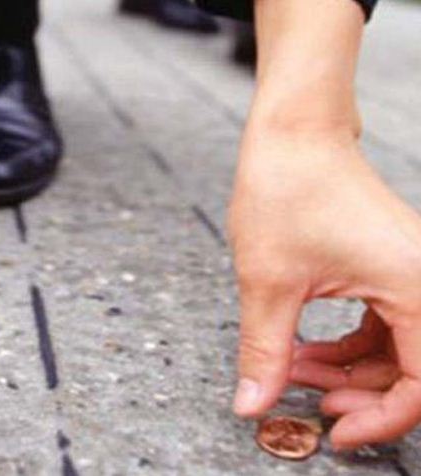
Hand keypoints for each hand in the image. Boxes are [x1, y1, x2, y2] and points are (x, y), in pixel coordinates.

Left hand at [227, 126, 420, 448]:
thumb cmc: (287, 190)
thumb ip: (267, 351)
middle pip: (412, 369)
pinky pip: (382, 322)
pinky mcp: (390, 265)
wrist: (293, 132)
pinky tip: (304, 348)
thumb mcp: (269, 283)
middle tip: (304, 398)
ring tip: (293, 370)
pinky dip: (347, 343)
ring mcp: (411, 272)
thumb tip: (253, 404)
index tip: (333, 432)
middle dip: (356, 393)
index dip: (381, 420)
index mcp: (417, 289)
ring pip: (395, 347)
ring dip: (346, 368)